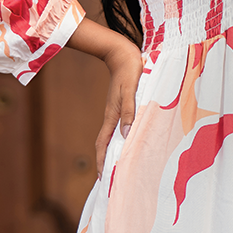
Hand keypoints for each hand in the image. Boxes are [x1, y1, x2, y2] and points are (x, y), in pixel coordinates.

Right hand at [68, 16, 143, 175]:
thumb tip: (125, 135)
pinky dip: (122, 139)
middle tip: (109, 179)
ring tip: (118, 166)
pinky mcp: (122, 106)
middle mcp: (113, 117)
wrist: (123, 53)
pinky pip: (120, 127)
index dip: (102, 161)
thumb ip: (129, 112)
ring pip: (113, 137)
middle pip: (106, 144)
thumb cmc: (130, 70)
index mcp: (112, 116)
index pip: (103, 144)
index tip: (102, 178)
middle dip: (105, 162)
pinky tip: (128, 142)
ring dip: (113, 152)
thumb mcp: (131, 91)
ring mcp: (117, 112)